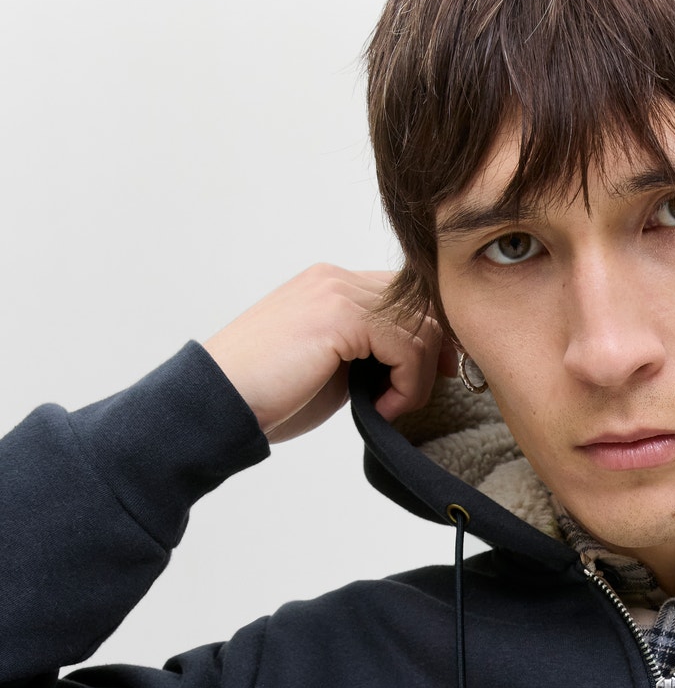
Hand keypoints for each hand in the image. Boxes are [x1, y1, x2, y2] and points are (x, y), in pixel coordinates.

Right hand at [201, 264, 449, 442]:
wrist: (220, 402)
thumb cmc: (269, 394)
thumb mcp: (331, 366)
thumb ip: (369, 352)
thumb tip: (417, 362)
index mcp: (332, 285)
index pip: (405, 295)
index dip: (432, 335)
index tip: (439, 373)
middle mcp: (336, 279)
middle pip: (421, 307)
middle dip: (434, 356)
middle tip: (416, 397)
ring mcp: (336, 292)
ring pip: (420, 328)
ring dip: (416, 379)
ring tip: (388, 408)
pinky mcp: (338, 316)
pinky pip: (405, 347)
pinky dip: (406, 386)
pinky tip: (382, 408)